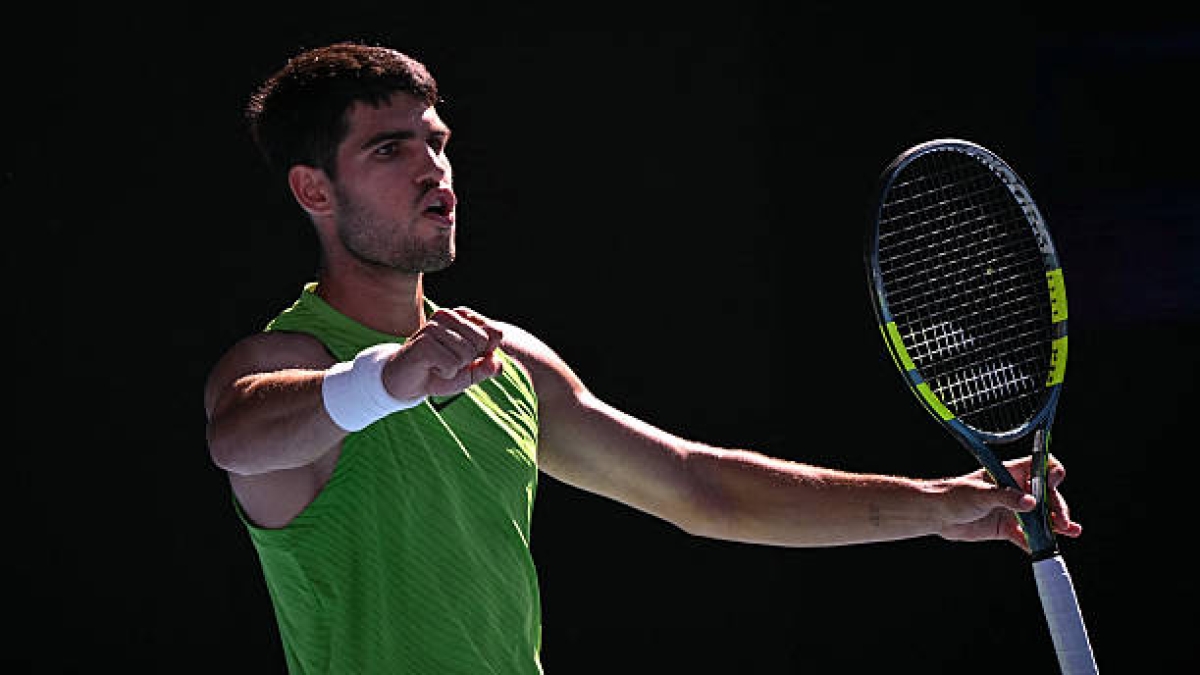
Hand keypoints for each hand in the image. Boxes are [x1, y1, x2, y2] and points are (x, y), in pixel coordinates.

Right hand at [381, 307, 503, 399]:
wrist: (405, 382)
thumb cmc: (438, 373)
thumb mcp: (469, 373)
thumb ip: (487, 368)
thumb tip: (499, 363)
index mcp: (461, 316)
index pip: (494, 332)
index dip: (485, 353)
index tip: (466, 357)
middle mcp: (447, 315)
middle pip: (482, 343)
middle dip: (469, 361)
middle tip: (449, 362)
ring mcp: (434, 326)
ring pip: (467, 354)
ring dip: (455, 368)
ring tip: (438, 364)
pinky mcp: (424, 341)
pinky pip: (452, 364)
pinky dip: (445, 373)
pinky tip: (430, 368)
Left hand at [937, 455, 1082, 552]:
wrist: (936, 515)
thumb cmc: (954, 495)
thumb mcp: (980, 494)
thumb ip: (1006, 498)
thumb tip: (1032, 503)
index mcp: (1010, 474)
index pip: (1040, 467)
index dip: (1051, 473)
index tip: (1055, 484)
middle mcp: (1015, 491)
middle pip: (1047, 496)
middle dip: (1057, 507)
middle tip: (1061, 522)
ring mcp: (1013, 510)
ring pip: (1042, 517)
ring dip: (1057, 525)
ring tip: (1071, 532)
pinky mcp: (1007, 528)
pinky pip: (1027, 536)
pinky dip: (1038, 542)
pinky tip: (1048, 548)